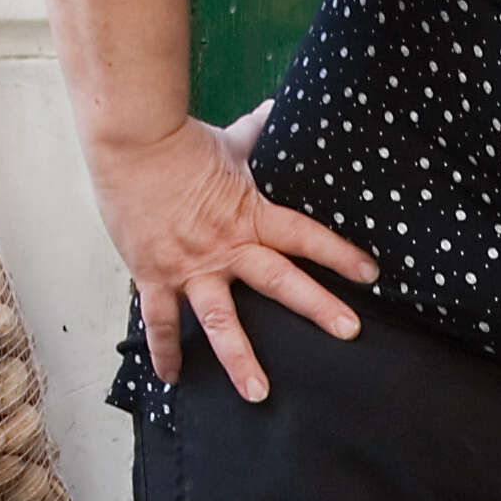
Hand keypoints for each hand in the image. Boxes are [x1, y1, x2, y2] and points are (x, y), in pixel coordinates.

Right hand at [91, 115, 373, 401]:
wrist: (131, 143)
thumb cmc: (181, 142)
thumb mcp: (229, 140)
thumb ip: (257, 134)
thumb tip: (276, 108)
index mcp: (250, 215)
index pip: (306, 236)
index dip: (339, 254)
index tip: (370, 275)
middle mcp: (225, 247)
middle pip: (280, 281)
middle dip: (317, 307)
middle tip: (350, 332)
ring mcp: (189, 266)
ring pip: (220, 320)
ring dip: (240, 359)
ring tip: (259, 393)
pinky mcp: (153, 275)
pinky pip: (160, 322)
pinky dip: (165, 353)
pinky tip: (172, 380)